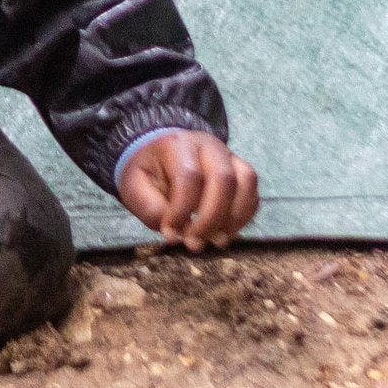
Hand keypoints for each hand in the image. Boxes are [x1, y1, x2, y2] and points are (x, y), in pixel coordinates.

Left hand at [117, 131, 258, 250]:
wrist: (159, 154)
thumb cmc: (148, 172)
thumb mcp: (134, 186)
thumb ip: (150, 207)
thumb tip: (175, 232)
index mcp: (178, 144)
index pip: (189, 176)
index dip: (182, 210)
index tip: (170, 234)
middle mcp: (209, 146)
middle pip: (224, 179)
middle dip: (211, 218)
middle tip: (194, 243)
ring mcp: (229, 157)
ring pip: (246, 183)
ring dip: (234, 218)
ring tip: (215, 240)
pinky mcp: (241, 173)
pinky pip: (253, 195)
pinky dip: (243, 218)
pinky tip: (224, 232)